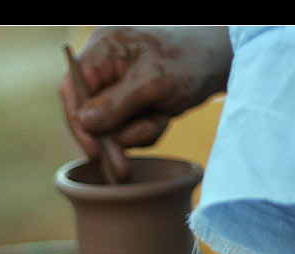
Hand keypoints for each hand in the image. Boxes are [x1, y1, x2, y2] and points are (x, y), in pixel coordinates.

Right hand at [60, 26, 232, 177]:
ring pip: (109, 127)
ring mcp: (117, 84)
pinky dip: (146, 131)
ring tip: (160, 116)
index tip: (94, 150)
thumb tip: (85, 122)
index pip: (72, 88)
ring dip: (135, 133)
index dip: (77, 122)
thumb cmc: (191, 60)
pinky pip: (127, 130)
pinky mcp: (131, 101)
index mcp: (103, 47)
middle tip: (124, 164)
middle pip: (88, 113)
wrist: (222, 61)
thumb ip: (117, 102)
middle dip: (113, 135)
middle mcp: (104, 64)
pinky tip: (164, 115)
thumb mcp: (155, 81)